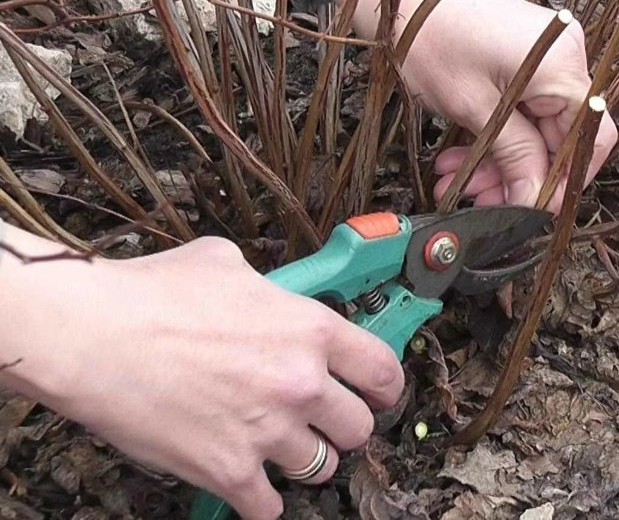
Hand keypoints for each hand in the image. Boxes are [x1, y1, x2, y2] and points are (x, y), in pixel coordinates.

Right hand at [2, 232, 403, 519]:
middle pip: (359, 428)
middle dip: (342, 425)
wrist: (92, 334)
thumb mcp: (227, 264)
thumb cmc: (153, 293)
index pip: (383, 371)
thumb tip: (272, 296)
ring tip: (279, 445)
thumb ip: (269, 288)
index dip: (384, 386)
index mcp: (310, 330)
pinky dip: (263, 499)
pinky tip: (249, 481)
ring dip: (305, 459)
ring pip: (323, 468)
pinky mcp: (229, 472)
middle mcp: (301, 384)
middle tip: (319, 420)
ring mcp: (268, 432)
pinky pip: (270, 508)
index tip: (376, 393)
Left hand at [407, 0, 617, 211]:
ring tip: (456, 183)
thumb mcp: (474, 109)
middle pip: (558, 139)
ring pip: (534, 132)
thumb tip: (535, 199)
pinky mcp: (523, 63)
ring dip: (497, 163)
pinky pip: (519, 113)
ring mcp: (544, 60)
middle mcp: (563, 59)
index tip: (533, 208)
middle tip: (481, 202)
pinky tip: (459, 160)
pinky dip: (493, 139)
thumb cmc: (431, 38)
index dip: (565, 181)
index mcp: (561, 66)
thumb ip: (513, 156)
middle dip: (517, 176)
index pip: (591, 138)